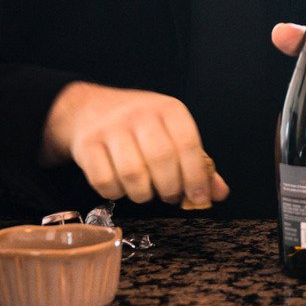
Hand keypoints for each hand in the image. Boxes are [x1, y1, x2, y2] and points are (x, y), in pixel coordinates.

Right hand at [40, 82, 228, 208]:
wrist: (90, 108)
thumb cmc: (139, 126)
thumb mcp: (172, 133)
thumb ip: (196, 162)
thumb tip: (219, 193)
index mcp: (168, 109)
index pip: (188, 144)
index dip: (196, 176)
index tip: (199, 197)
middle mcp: (140, 114)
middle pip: (161, 159)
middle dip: (170, 188)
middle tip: (170, 195)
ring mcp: (111, 128)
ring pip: (132, 174)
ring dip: (143, 194)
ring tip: (146, 192)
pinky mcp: (86, 144)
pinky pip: (104, 181)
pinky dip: (116, 193)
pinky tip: (121, 187)